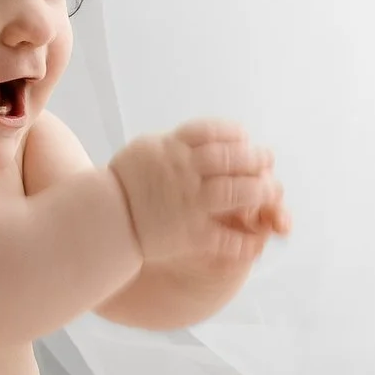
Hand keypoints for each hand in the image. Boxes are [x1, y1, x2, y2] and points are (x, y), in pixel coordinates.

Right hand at [108, 120, 289, 268]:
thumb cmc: (122, 184)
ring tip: (272, 191)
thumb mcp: (144, 150)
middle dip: (255, 159)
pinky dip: (245, 241)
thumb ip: (173, 143)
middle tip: (267, 160)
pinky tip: (258, 241)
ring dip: (259, 191)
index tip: (246, 139)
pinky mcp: (190, 235)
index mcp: (171, 149)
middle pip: (230, 160)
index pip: (212, 133)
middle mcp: (183, 173)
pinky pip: (225, 238)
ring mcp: (188, 204)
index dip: (234, 135)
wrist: (102, 221)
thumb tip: (201, 137)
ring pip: (235, 194)